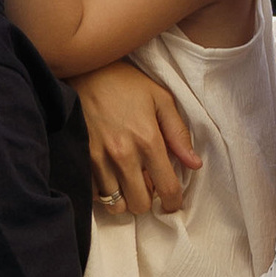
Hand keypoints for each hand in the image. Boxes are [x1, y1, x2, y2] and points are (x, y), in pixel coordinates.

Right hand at [77, 64, 200, 216]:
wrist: (82, 71)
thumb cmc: (124, 83)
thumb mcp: (160, 99)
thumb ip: (178, 133)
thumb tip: (195, 164)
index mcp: (148, 140)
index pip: (167, 188)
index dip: (173, 203)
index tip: (171, 203)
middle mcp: (123, 155)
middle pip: (140, 204)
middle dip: (147, 200)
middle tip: (147, 185)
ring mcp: (98, 159)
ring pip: (116, 205)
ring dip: (125, 198)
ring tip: (128, 181)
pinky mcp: (80, 160)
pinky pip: (95, 195)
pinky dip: (105, 192)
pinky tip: (110, 176)